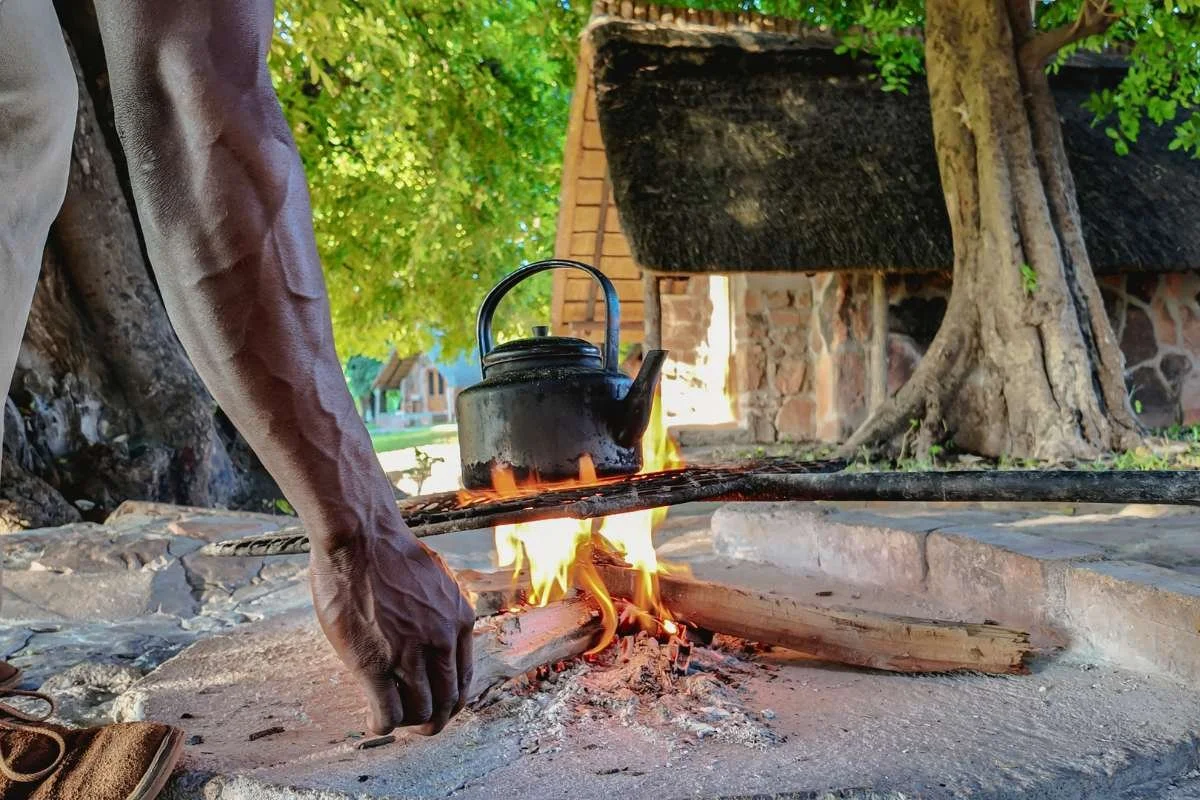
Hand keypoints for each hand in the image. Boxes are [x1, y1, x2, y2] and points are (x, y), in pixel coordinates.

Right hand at [309, 526, 474, 734]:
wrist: (361, 537)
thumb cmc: (388, 552)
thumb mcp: (434, 579)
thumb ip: (439, 608)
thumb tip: (434, 624)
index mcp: (459, 619)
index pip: (463, 677)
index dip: (449, 697)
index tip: (434, 702)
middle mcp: (442, 641)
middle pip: (447, 701)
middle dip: (433, 719)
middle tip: (416, 725)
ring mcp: (410, 654)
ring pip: (420, 712)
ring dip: (407, 724)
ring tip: (391, 721)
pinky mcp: (375, 664)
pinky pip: (388, 713)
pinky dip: (382, 725)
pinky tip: (374, 723)